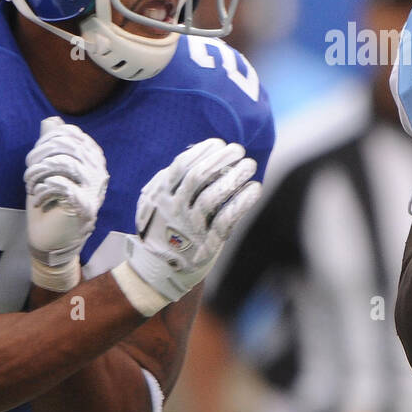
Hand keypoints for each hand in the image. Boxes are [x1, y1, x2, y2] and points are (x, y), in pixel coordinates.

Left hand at [25, 116, 108, 266]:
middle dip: (40, 155)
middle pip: (67, 146)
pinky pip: (61, 185)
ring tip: (31, 185)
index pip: (71, 135)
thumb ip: (51, 145)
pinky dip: (44, 189)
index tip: (35, 159)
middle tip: (29, 173)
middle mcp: (98, 172)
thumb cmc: (50, 203)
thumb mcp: (48, 170)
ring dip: (38, 173)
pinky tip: (39, 198)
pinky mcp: (84, 206)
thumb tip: (51, 120)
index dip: (47, 140)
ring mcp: (93, 190)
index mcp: (92, 160)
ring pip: (64, 163)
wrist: (51, 240)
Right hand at [124, 138, 261, 305]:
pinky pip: (226, 220)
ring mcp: (189, 227)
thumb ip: (173, 178)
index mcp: (160, 195)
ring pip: (213, 197)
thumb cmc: (164, 226)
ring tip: (250, 164)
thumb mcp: (157, 201)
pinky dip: (242, 202)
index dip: (202, 151)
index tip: (220, 143)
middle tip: (239, 149)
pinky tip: (255, 188)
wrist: (158, 269)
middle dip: (220, 159)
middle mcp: (173, 209)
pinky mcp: (206, 244)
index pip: (180, 166)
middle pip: (198, 178)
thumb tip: (199, 150)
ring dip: (235, 177)